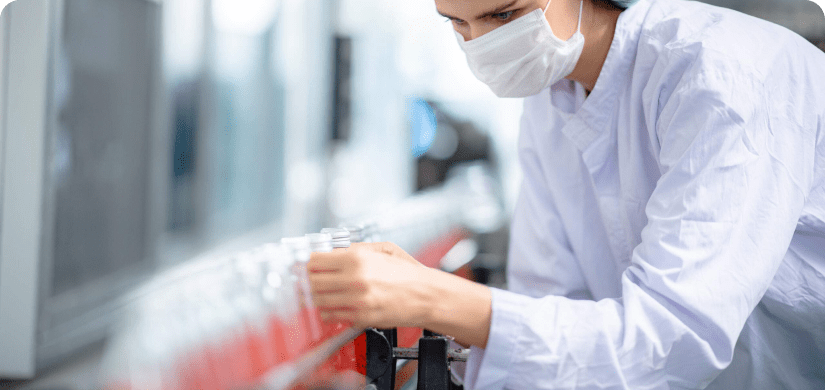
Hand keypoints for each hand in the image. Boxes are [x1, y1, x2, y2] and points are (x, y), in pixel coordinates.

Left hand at [308, 242, 434, 328]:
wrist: (426, 295)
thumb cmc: (407, 273)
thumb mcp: (383, 249)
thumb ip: (356, 248)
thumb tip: (333, 252)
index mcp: (357, 258)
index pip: (315, 261)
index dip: (308, 264)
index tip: (307, 267)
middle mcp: (354, 278)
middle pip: (312, 281)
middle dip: (309, 281)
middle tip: (311, 282)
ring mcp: (356, 300)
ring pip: (318, 301)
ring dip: (317, 298)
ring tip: (323, 294)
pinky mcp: (360, 317)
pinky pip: (331, 315)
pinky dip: (328, 311)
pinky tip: (336, 306)